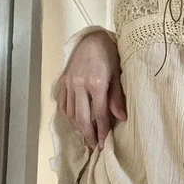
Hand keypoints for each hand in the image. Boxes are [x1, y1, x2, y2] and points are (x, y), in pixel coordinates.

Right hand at [58, 30, 125, 149]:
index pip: (98, 114)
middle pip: (81, 117)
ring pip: (69, 112)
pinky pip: (63, 104)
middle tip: (94, 145)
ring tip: (86, 136)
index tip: (103, 144)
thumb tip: (121, 118)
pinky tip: (75, 121)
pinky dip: (68, 116)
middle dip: (88, 134)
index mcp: (96, 83)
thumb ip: (117, 97)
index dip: (101, 131)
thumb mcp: (117, 74)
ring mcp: (68, 83)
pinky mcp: (62, 81)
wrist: (93, 38)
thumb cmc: (109, 55)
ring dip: (77, 127)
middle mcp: (79, 85)